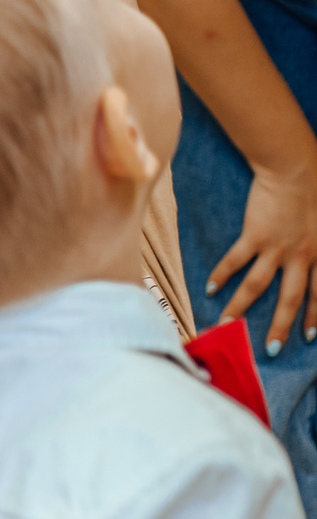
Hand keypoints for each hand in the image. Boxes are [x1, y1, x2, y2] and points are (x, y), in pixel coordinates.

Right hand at [207, 162, 316, 355]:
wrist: (296, 168)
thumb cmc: (315, 189)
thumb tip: (310, 256)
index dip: (315, 317)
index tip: (309, 337)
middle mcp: (301, 256)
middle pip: (290, 299)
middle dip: (280, 327)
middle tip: (269, 350)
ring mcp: (277, 247)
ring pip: (258, 287)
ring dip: (241, 307)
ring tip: (226, 324)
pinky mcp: (254, 235)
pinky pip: (236, 261)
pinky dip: (223, 275)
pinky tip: (211, 288)